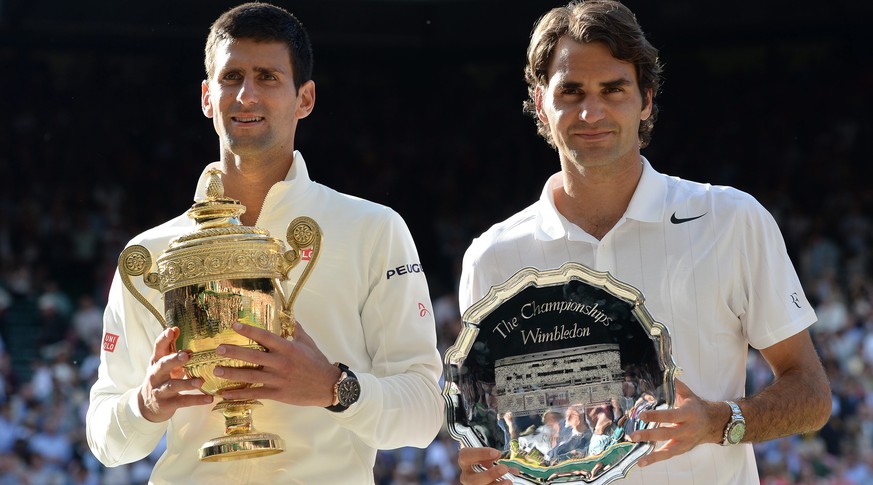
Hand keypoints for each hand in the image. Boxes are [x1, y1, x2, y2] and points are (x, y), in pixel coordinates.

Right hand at [139, 327, 212, 422]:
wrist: (147, 406)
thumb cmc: (161, 379)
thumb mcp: (163, 363)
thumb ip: (170, 348)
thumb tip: (176, 328)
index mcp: (157, 363)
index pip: (158, 348)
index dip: (164, 339)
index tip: (171, 331)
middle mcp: (156, 375)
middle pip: (163, 366)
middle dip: (174, 360)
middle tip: (187, 355)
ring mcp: (160, 391)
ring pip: (173, 386)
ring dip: (187, 383)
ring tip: (200, 381)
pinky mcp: (167, 404)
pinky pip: (183, 401)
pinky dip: (196, 400)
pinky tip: (209, 398)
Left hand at [213, 321, 340, 406]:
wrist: (328, 386)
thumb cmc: (317, 362)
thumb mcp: (308, 343)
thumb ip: (296, 330)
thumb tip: (289, 317)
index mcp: (287, 348)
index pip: (265, 336)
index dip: (249, 331)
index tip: (234, 325)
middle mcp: (280, 363)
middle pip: (253, 356)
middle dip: (234, 352)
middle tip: (218, 349)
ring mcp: (278, 379)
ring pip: (250, 376)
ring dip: (232, 373)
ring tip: (216, 370)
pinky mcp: (278, 394)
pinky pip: (255, 393)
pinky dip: (239, 394)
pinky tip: (225, 394)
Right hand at [458, 447, 513, 484]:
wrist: (484, 475)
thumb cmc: (483, 465)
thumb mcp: (485, 458)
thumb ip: (491, 457)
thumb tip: (499, 455)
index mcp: (465, 463)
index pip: (465, 456)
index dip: (480, 454)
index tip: (496, 453)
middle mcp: (466, 477)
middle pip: (474, 480)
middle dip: (490, 475)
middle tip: (504, 468)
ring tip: (508, 481)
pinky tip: (507, 484)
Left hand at [629, 379, 726, 466]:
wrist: (714, 423)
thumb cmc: (696, 406)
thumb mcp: (688, 394)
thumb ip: (674, 385)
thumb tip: (660, 372)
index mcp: (688, 413)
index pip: (671, 415)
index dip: (656, 416)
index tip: (641, 415)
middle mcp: (688, 429)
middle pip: (667, 433)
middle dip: (649, 435)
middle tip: (633, 436)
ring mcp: (686, 442)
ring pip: (669, 450)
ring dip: (653, 455)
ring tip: (639, 458)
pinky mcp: (683, 449)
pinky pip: (669, 455)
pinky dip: (656, 459)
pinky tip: (642, 462)